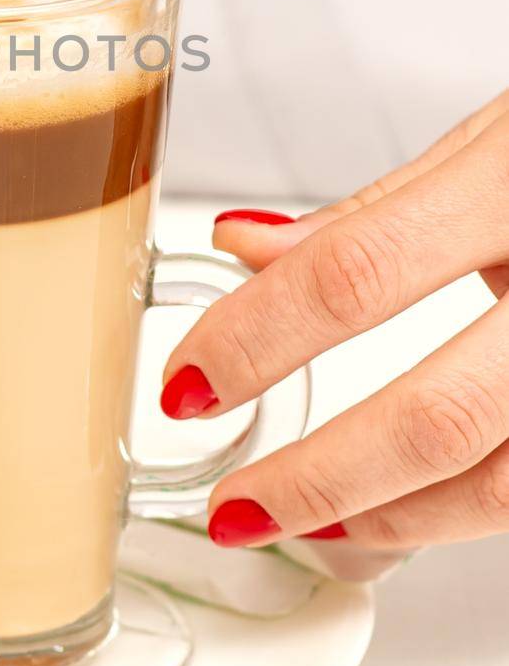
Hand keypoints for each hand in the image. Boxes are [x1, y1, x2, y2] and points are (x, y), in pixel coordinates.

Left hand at [160, 91, 508, 549]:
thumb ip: (371, 215)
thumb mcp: (492, 145)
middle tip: (234, 501)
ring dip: (387, 520)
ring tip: (304, 519)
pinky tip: (398, 509)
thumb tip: (244, 250)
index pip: (358, 275)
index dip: (257, 338)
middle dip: (318, 478)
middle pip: (437, 415)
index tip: (188, 383)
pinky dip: (460, 511)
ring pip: (503, 483)